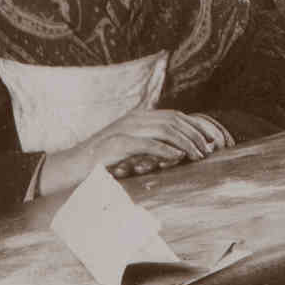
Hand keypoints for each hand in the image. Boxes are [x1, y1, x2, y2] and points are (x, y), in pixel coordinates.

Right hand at [43, 109, 224, 196]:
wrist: (71, 168)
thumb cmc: (102, 163)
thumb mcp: (130, 152)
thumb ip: (151, 148)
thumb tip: (179, 153)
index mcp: (139, 118)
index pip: (175, 116)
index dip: (196, 126)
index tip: (212, 139)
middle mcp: (134, 119)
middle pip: (173, 120)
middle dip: (195, 134)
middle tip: (209, 149)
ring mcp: (125, 129)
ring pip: (164, 129)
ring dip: (184, 142)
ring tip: (198, 154)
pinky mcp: (117, 143)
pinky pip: (146, 143)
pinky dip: (164, 150)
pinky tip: (176, 157)